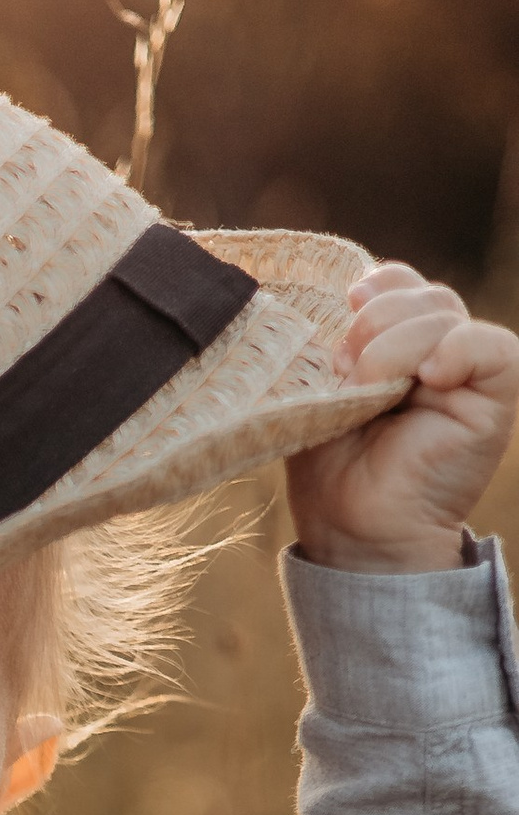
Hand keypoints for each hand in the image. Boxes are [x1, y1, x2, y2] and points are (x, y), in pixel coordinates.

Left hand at [286, 263, 518, 571]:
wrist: (353, 531)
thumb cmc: (332, 469)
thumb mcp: (321, 393)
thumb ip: (335, 343)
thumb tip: (344, 296)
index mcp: (398, 345)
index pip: (401, 284)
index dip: (378, 284)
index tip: (344, 304)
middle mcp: (438, 353)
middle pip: (423, 294)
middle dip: (377, 317)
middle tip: (344, 362)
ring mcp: (467, 374)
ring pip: (446, 315)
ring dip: (397, 343)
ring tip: (366, 386)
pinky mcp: (494, 399)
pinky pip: (492, 347)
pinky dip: (458, 350)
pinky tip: (429, 377)